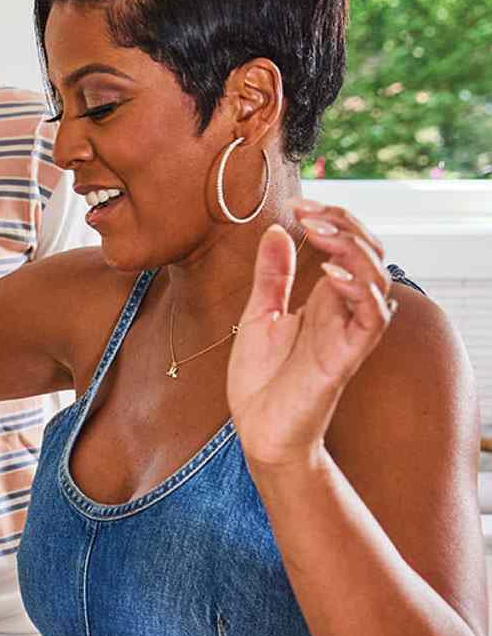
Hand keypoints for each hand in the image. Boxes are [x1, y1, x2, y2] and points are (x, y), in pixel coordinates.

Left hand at [228, 202, 394, 470]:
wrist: (258, 430)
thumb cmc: (262, 380)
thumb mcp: (259, 314)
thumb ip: (272, 275)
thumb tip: (276, 231)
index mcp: (326, 299)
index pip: (350, 245)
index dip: (333, 218)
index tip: (297, 205)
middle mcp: (344, 311)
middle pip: (371, 253)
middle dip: (345, 223)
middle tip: (307, 211)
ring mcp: (348, 333)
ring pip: (378, 279)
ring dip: (352, 248)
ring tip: (317, 232)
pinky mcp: (347, 357)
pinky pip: (371, 318)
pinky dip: (357, 290)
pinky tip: (329, 273)